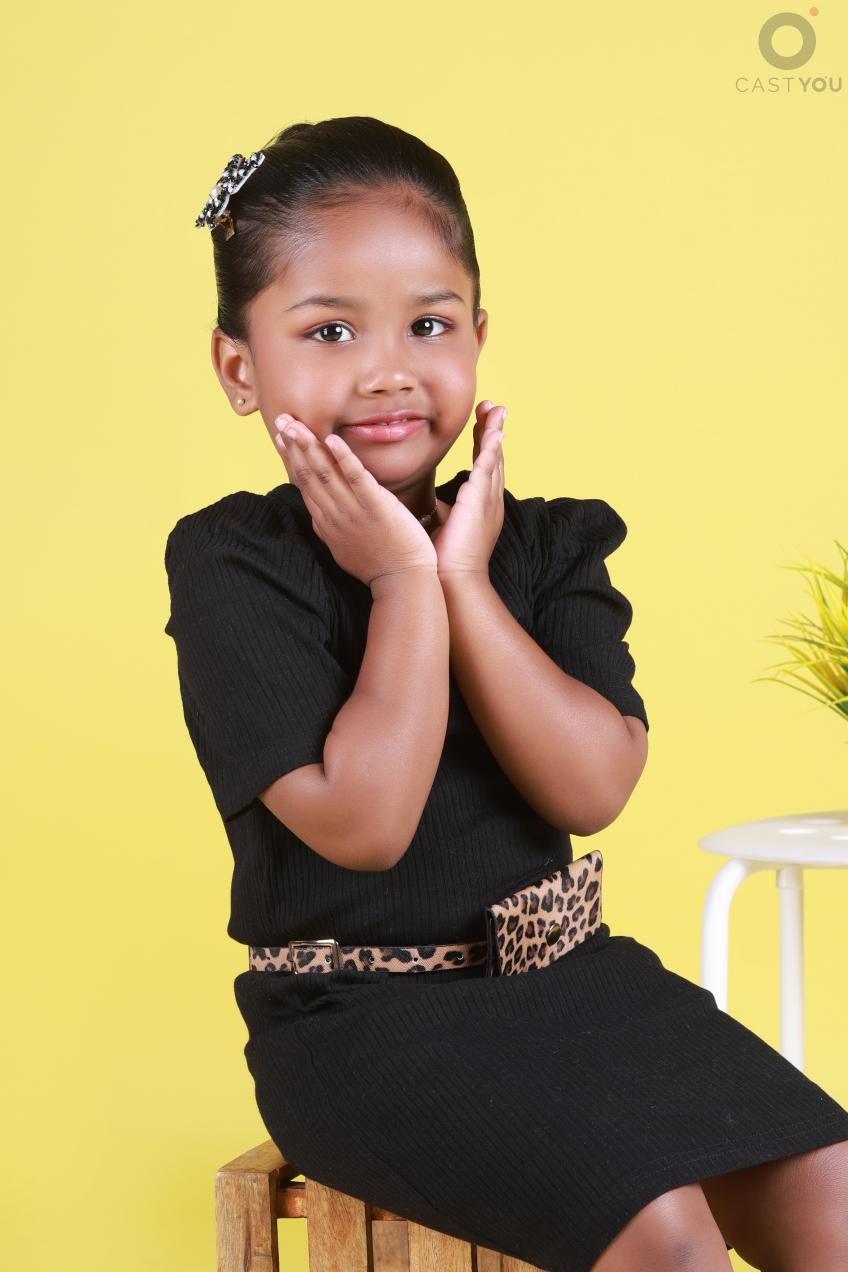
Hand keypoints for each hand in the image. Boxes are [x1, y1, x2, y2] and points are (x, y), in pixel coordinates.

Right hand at [273, 414, 436, 588]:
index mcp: (326, 522)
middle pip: (308, 475)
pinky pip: (355, 479)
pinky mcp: (375, 507)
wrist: (402, 583)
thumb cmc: (379, 565)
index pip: (303, 484)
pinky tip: (332, 440)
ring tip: (296, 424)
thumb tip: (319, 515)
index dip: (291, 458)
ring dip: (309, 446)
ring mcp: (353, 511)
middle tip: (281, 419)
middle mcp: (334, 515)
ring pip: (324, 474)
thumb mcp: (344, 547)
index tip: (281, 437)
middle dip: (293, 445)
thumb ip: (331, 527)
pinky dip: (343, 458)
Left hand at [431, 401, 505, 576]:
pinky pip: (489, 468)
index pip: (484, 467)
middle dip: (493, 430)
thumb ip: (440, 509)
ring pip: (494, 458)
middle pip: (494, 457)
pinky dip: (492, 448)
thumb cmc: (446, 559)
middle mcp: (489, 500)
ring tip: (496, 409)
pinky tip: (494, 431)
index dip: (483, 444)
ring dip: (495, 432)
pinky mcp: (481, 502)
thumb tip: (427, 502)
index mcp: (481, 505)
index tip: (482, 423)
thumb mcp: (444, 525)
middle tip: (493, 406)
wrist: (453, 581)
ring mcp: (488, 500)